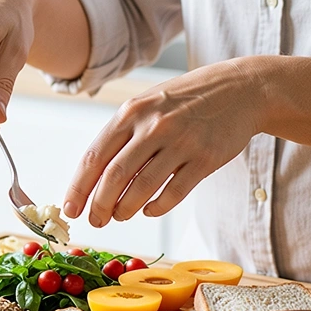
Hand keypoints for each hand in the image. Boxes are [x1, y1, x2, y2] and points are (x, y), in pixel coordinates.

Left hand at [63, 59, 266, 224]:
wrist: (240, 89)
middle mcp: (154, 126)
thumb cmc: (185, 100)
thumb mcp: (148, 104)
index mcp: (132, 112)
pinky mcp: (205, 159)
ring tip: (120, 216)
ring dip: (125, 209)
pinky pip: (174, 193)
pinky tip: (148, 210)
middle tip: (96, 221)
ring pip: (142, 188)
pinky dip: (156, 207)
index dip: (79, 188)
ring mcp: (181, 142)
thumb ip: (123, 136)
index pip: (94, 157)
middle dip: (100, 205)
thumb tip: (95, 178)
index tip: (70, 209)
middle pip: (114, 176)